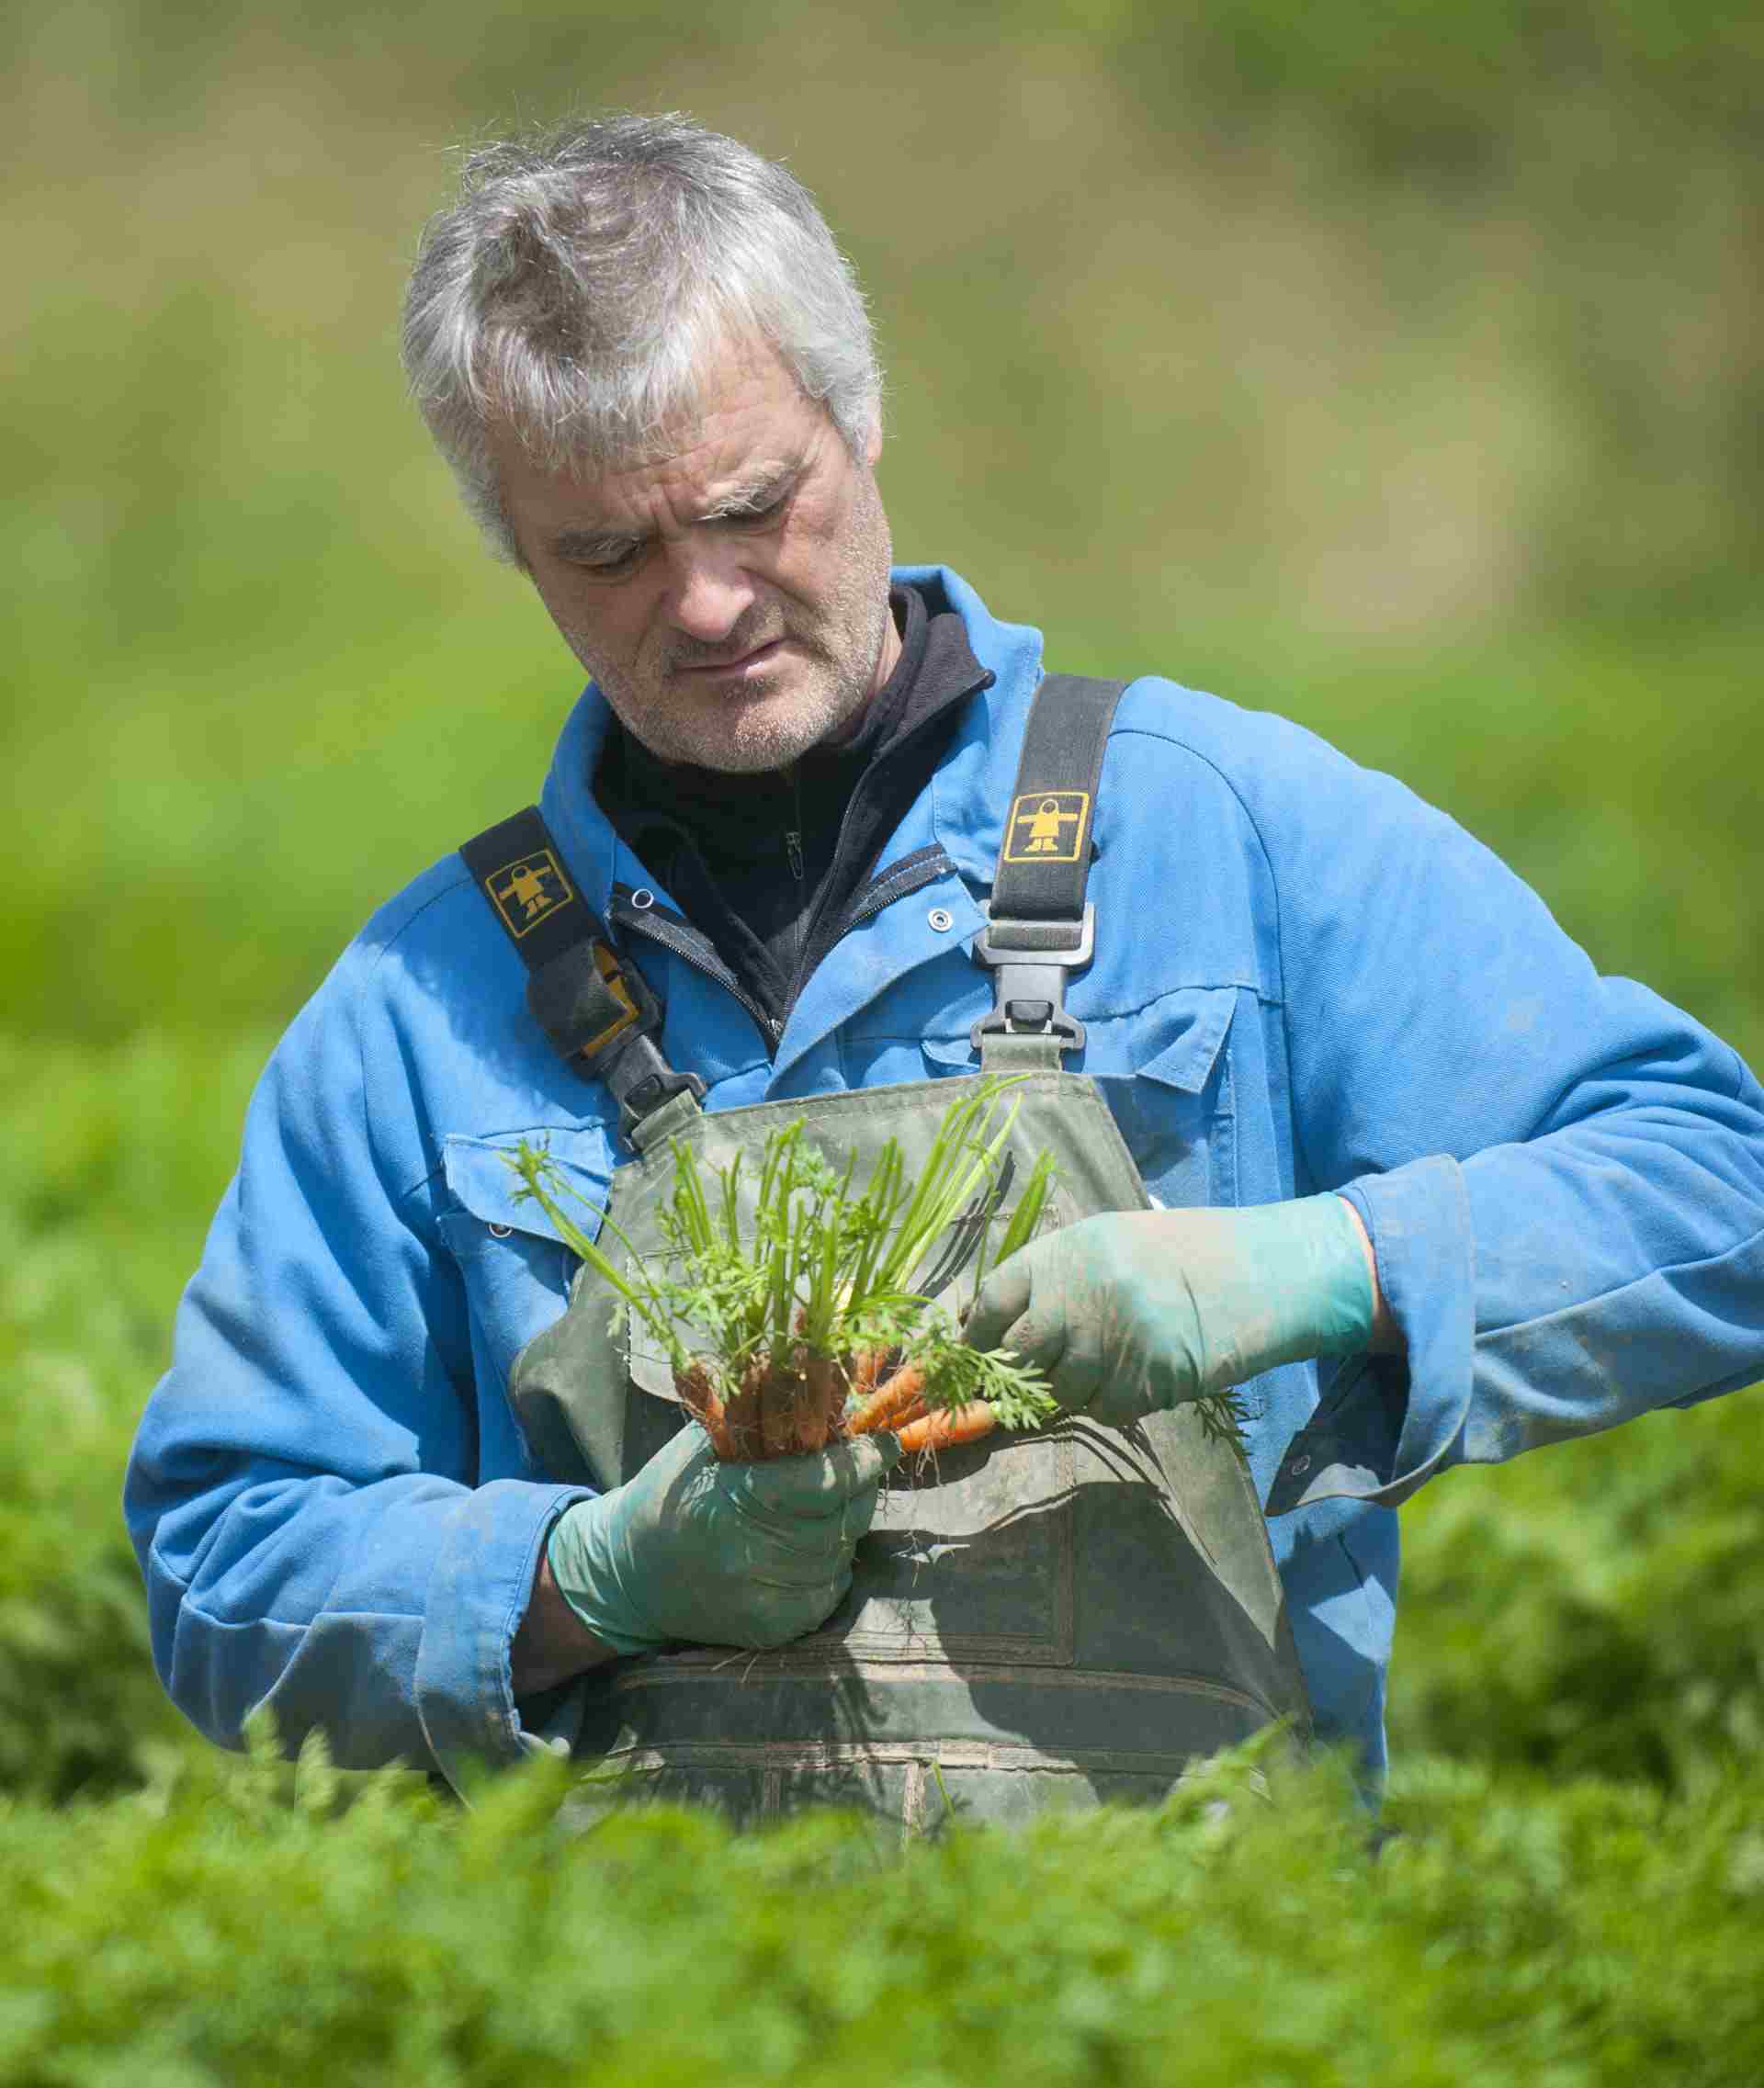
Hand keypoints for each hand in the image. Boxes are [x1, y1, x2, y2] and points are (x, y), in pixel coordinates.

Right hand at [545, 1424, 900, 1655]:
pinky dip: (831, 1562)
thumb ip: (766, 1422)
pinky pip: (830, 1589)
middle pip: (843, 1517)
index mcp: (736, 1501)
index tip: (885, 1440)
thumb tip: (831, 1398)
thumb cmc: (669, 1493)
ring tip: (824, 1503)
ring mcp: (765, 1600)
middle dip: (861, 1486)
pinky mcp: (773, 1630)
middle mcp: (753, 1557)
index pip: (825, 1479)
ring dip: (845, 1524)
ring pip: (842, 1554)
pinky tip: (807, 1543)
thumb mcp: (706, 1444)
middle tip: (861, 1466)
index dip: (864, 1458)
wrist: (627, 1574)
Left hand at [963, 1196, 1377, 1429]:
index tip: (971, 1354)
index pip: (992, 1300)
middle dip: (1018, 1371)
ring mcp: (1110, 1341)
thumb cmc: (1177, 1256)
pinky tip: (1143, 1373)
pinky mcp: (1142, 1382)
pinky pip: (1104, 1409)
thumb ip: (1051, 1280)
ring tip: (1114, 1361)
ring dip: (1076, 1388)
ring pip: (1060, 1390)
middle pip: (1017, 1354)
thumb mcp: (1107, 1244)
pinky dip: (1115, 1402)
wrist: (1260, 1273)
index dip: (976, 1334)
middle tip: (1036, 1373)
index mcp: (1064, 1251)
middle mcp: (1079, 1294)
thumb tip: (981, 1326)